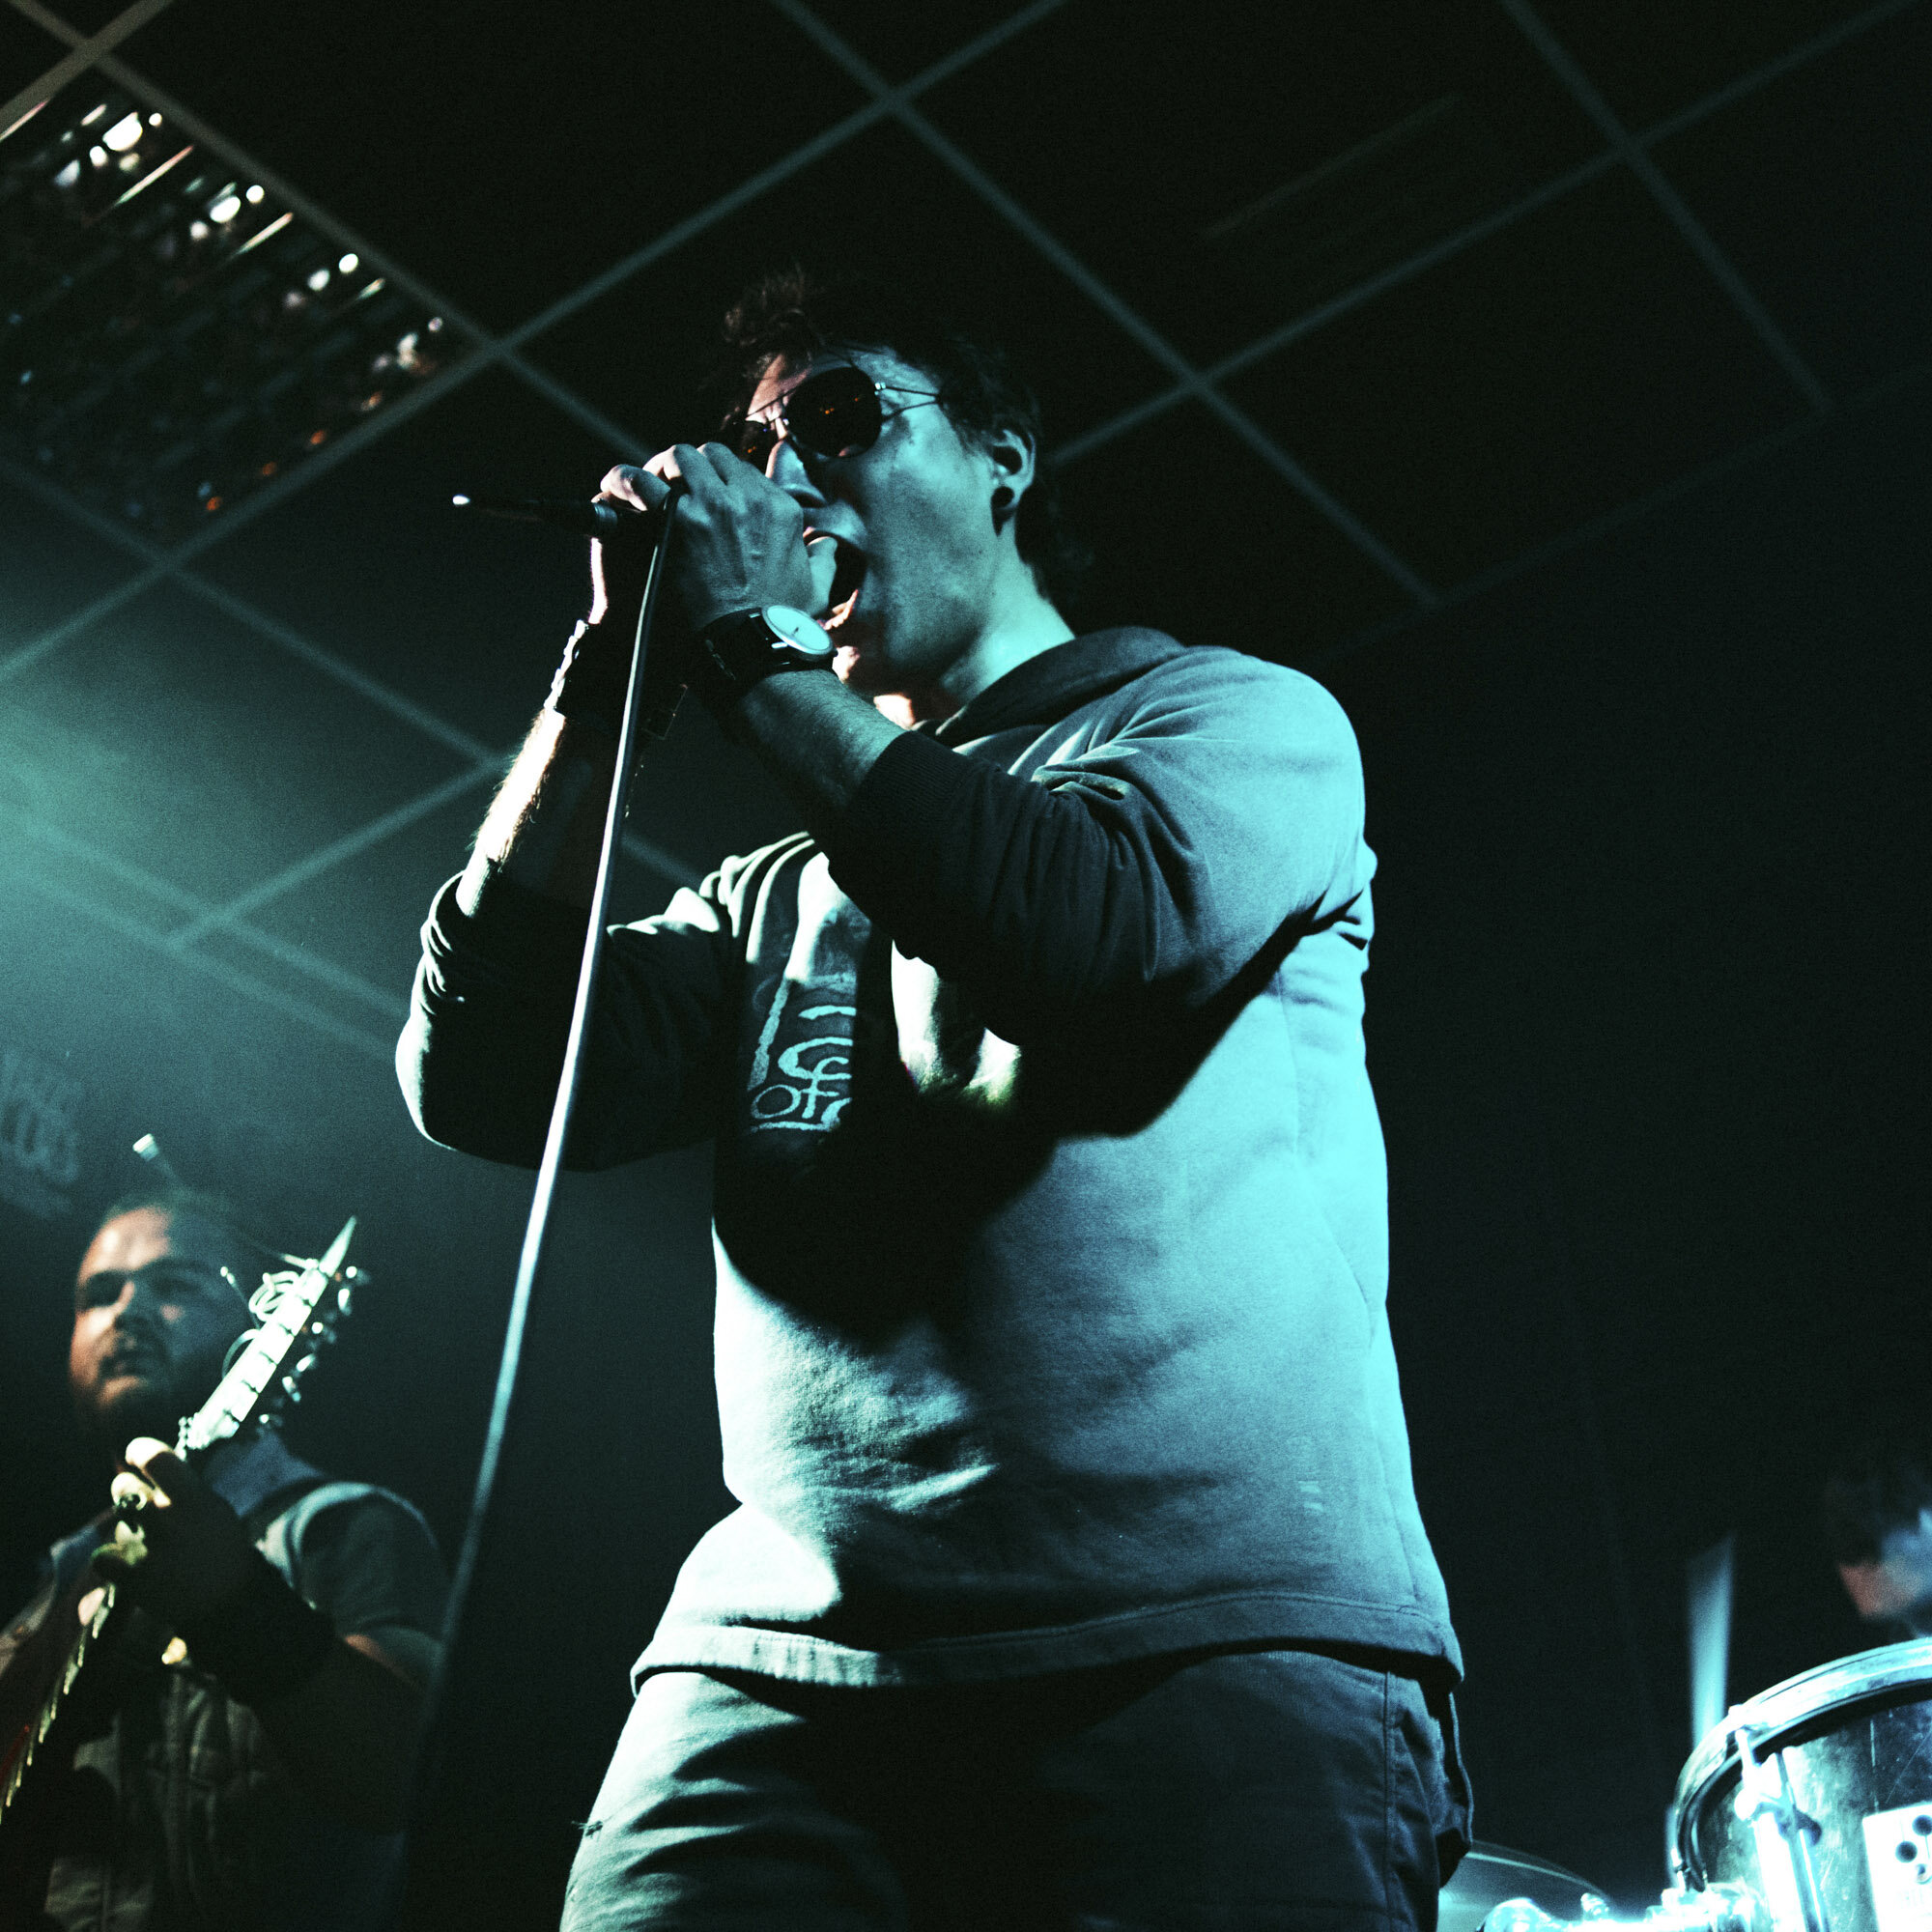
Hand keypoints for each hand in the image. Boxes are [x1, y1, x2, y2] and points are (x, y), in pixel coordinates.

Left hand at [92, 1437, 255, 1629]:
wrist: (226, 1598)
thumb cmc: (221, 1546)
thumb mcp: (214, 1507)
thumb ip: (185, 1488)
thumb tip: (154, 1467)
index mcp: (192, 1498)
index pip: (155, 1458)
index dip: (139, 1450)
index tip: (135, 1453)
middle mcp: (167, 1519)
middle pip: (122, 1487)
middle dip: (126, 1489)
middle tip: (139, 1500)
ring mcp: (147, 1549)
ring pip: (116, 1520)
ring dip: (127, 1525)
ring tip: (145, 1538)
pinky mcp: (133, 1578)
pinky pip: (101, 1557)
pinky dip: (108, 1558)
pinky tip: (123, 1560)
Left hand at [595, 444, 820, 637]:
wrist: (750, 644)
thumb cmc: (781, 623)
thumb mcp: (816, 587)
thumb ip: (823, 559)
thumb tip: (828, 545)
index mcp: (781, 509)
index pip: (745, 471)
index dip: (723, 480)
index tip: (709, 494)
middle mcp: (750, 498)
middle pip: (713, 455)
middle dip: (694, 467)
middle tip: (676, 486)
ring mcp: (715, 505)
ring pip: (681, 457)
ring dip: (665, 469)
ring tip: (652, 487)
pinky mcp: (682, 520)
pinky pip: (646, 482)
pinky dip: (630, 482)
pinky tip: (623, 491)